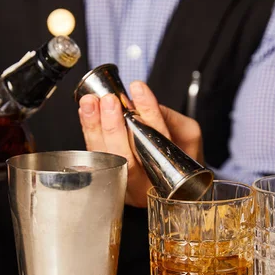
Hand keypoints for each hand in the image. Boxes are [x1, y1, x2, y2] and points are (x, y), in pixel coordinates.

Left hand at [78, 81, 203, 207]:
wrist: (172, 183)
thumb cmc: (180, 155)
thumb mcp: (188, 135)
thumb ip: (168, 118)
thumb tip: (139, 103)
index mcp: (172, 174)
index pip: (159, 140)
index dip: (148, 113)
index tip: (138, 89)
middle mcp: (145, 186)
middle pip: (126, 158)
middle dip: (114, 127)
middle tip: (108, 100)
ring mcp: (124, 184)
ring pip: (106, 158)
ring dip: (94, 128)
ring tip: (90, 102)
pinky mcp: (108, 179)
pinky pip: (95, 157)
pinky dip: (89, 133)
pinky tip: (86, 114)